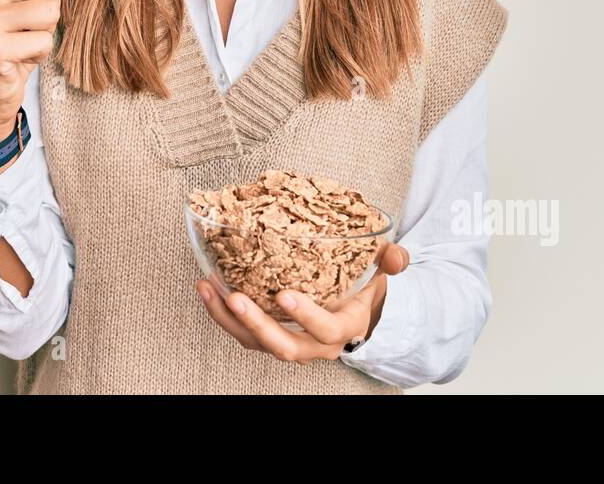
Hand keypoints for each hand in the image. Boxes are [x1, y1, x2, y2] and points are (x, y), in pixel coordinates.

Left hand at [195, 242, 410, 362]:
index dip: (306, 316)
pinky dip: (222, 314)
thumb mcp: (381, 273)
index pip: (326, 329)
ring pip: (257, 343)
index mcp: (344, 327)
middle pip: (285, 347)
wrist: (356, 312)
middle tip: (236, 298)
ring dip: (228, 319)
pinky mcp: (270, 336)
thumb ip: (391, 262)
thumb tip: (396, 256)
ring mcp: (292, 342)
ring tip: (207, 289)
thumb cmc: (363, 288)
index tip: (285, 295)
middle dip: (257, 325)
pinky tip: (207, 289)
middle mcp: (316, 344)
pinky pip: (244, 334)